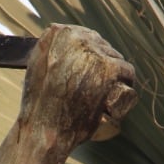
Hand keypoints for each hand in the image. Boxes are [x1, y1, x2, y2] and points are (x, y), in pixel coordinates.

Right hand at [18, 24, 137, 146]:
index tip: (89, 74)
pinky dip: (125, 87)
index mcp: (57, 33)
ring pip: (116, 59)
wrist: (44, 130)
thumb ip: (49, 49)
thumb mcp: (36, 68)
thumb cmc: (40, 107)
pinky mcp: (107, 69)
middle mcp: (75, 38)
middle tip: (95, 90)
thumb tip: (60, 36)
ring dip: (114, 78)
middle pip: (103, 47)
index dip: (91, 57)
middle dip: (102, 67)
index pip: (86, 37)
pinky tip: (115, 98)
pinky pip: (127, 72)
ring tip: (102, 96)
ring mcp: (92, 53)